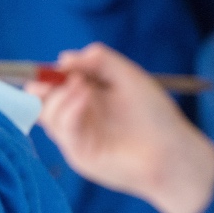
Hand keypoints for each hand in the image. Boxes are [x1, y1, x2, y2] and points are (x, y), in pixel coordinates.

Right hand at [38, 44, 213, 212]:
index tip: (57, 65)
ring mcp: (76, 136)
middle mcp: (76, 116)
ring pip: (46, 113)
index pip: (52, 83)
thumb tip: (63, 58)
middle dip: (43, 85)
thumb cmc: (155, 115)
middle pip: (40, 99)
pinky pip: (62, 130)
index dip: (47, 73)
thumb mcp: (127, 75)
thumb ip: (99, 59)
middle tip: (63, 76)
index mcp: (85, 96)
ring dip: (59, 95)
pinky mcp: (79, 154)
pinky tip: (85, 98)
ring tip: (82, 85)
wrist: (173, 152)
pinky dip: (69, 110)